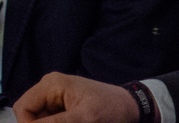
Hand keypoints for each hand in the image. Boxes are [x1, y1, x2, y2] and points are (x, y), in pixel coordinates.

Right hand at [13, 73, 139, 122]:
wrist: (130, 107)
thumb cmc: (111, 108)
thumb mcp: (82, 119)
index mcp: (52, 84)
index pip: (23, 109)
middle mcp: (49, 88)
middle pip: (29, 116)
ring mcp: (55, 98)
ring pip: (39, 120)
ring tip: (76, 122)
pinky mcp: (61, 107)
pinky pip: (49, 121)